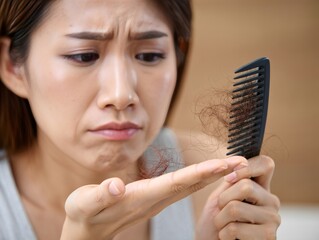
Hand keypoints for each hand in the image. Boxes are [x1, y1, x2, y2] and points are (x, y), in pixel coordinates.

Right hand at [60, 157, 246, 239]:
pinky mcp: (154, 198)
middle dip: (218, 173)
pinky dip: (198, 179)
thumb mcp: (84, 204)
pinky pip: (182, 187)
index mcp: (143, 197)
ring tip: (232, 165)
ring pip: (190, 186)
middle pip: (192, 185)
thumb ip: (99, 195)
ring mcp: (156, 200)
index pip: (178, 183)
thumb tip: (115, 186)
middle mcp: (155, 199)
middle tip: (243, 163)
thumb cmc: (85, 216)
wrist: (88, 232)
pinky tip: (207, 174)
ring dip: (212, 175)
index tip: (225, 165)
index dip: (202, 173)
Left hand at [197, 155, 280, 239]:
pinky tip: (230, 238)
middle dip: (223, 200)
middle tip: (223, 212)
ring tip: (225, 227)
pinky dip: (223, 234)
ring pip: (235, 208)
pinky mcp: (268, 238)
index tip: (228, 178)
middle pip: (245, 186)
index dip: (246, 168)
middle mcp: (272, 202)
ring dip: (220, 220)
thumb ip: (231, 179)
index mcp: (261, 188)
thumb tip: (241, 160)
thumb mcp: (221, 196)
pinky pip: (235, 228)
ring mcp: (273, 220)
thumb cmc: (218, 222)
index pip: (266, 164)